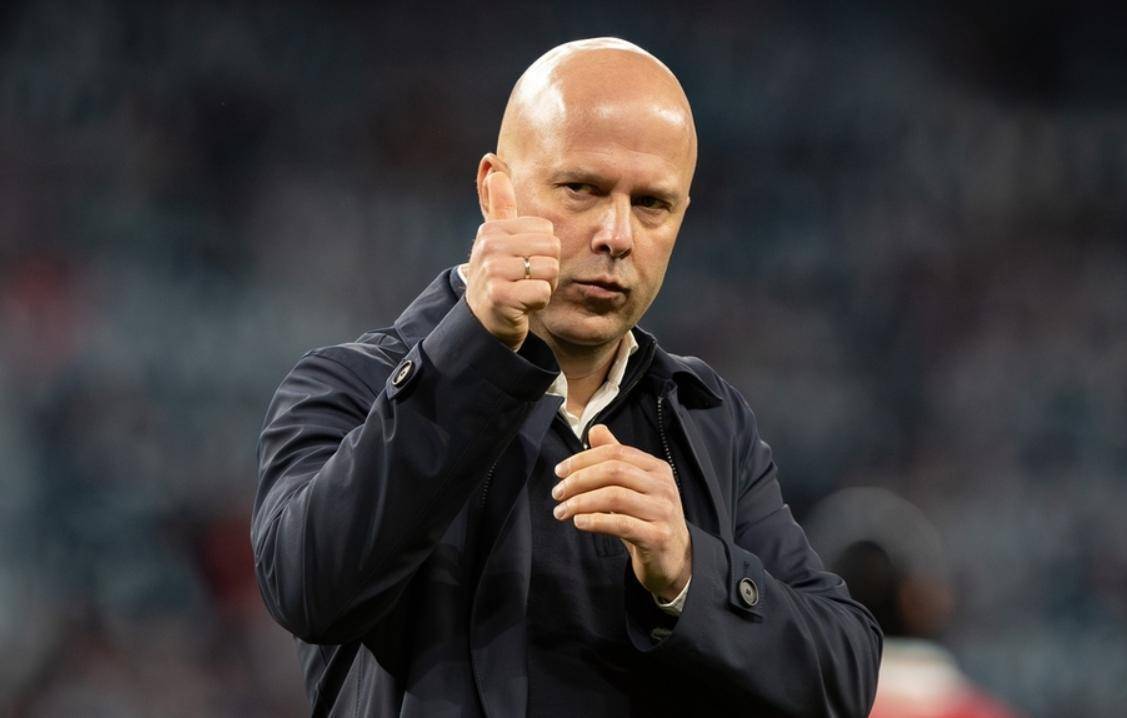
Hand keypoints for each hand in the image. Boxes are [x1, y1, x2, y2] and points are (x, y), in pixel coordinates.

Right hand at [465, 170, 560, 349]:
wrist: (483, 322)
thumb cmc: (498, 279)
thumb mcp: (496, 240)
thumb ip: (499, 206)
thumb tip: (495, 168)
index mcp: (492, 229)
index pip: (547, 231)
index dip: (543, 252)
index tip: (522, 264)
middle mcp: (489, 246)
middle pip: (552, 248)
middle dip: (547, 269)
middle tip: (525, 281)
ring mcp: (492, 271)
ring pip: (550, 270)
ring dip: (544, 286)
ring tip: (524, 291)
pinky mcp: (500, 296)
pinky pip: (542, 292)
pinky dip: (538, 303)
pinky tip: (522, 306)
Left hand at [552, 424, 691, 600]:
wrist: (674, 558)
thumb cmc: (647, 519)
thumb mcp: (633, 487)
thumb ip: (615, 460)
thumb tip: (595, 430)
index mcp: (656, 469)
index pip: (616, 453)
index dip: (583, 459)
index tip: (560, 472)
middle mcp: (663, 486)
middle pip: (614, 471)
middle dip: (579, 479)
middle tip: (558, 493)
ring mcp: (663, 511)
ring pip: (615, 497)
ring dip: (581, 502)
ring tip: (562, 511)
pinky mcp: (658, 536)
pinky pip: (621, 524)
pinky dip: (595, 521)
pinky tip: (578, 522)